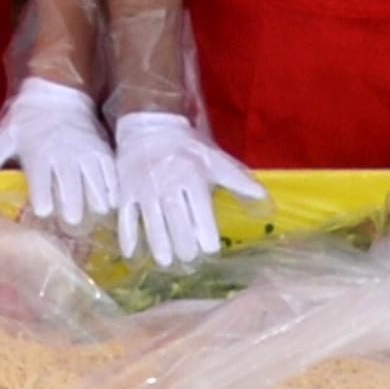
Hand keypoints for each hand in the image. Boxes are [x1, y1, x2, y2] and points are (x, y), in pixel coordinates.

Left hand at [0, 77, 118, 228]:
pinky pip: (110, 172)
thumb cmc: (27, 118)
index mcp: (39, 153)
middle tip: (72, 221)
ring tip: (95, 214)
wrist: (56, 93)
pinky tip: (111, 202)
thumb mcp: (6, 134)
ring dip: (95, 199)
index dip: (44, 199)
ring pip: (95, 181)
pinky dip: (112, 188)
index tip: (44, 211)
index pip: (42, 181)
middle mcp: (64, 154)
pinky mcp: (100, 149)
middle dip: (73, 205)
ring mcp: (85, 152)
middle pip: (71, 186)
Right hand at [110, 109, 263, 267]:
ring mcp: (144, 187)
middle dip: (182, 242)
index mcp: (192, 175)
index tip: (211, 250)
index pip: (200, 208)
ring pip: (151, 220)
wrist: (150, 127)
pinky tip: (131, 254)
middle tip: (189, 259)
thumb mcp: (214, 159)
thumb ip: (237, 180)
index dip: (205, 231)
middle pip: (175, 218)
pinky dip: (128, 236)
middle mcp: (167, 182)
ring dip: (158, 243)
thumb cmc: (187, 148)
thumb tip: (263, 198)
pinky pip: (126, 216)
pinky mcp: (126, 191)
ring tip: (165, 261)